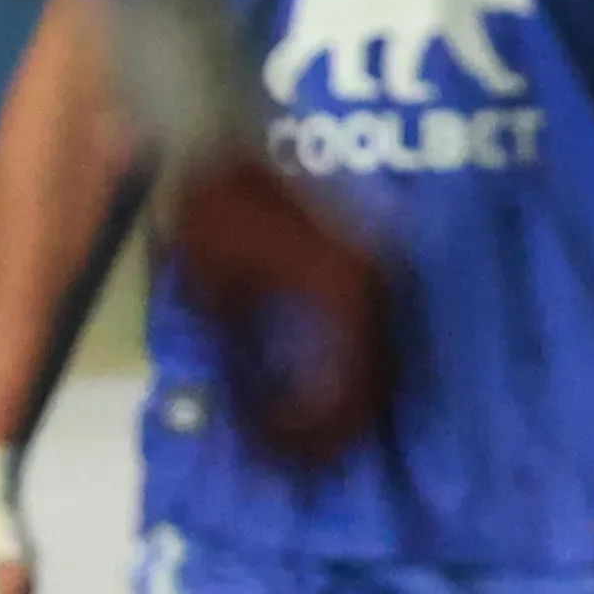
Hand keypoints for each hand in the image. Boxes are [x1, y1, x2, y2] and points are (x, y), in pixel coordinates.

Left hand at [163, 144, 395, 465]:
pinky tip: (312, 393)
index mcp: (347, 294)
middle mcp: (379, 285)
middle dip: (329, 435)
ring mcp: (381, 271)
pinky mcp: (370, 263)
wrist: (225, 124)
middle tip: (289, 470)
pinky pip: (370, 338)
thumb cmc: (213, 201)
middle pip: (375, 388)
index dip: (310, 441)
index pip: (348, 396)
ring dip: (341, 408)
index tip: (270, 464)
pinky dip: (345, 374)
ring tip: (296, 438)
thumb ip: (237, 363)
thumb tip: (245, 422)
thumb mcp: (212, 293)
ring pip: (379, 366)